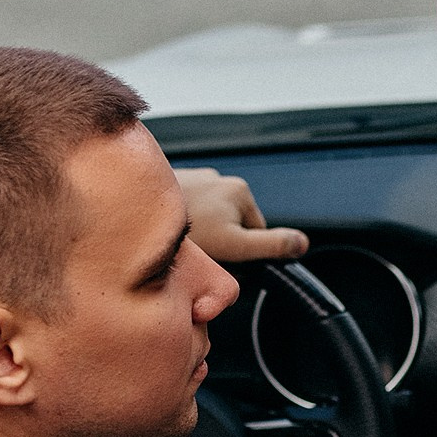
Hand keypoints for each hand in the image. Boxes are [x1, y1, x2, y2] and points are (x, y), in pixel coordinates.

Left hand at [175, 168, 307, 264]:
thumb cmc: (186, 232)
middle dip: (219, 240)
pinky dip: (181, 223)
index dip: (242, 252)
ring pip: (207, 217)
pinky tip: (171, 233)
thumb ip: (271, 245)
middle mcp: (219, 178)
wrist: (133, 210)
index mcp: (241, 191)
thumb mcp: (236, 246)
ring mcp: (195, 179)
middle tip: (201, 252)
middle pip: (231, 223)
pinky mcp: (172, 184)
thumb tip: (302, 243)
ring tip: (183, 242)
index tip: (223, 259)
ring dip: (199, 232)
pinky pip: (185, 211)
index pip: (255, 231)